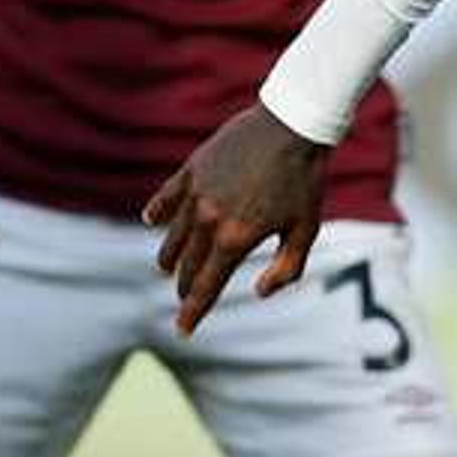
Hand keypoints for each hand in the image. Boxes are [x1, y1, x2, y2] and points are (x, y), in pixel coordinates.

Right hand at [144, 103, 332, 332]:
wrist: (292, 125)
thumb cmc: (305, 180)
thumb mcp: (306, 231)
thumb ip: (286, 268)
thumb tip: (259, 293)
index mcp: (236, 239)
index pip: (205, 286)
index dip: (193, 312)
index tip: (183, 331)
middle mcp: (209, 220)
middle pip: (187, 265)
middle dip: (184, 286)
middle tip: (184, 298)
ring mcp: (197, 193)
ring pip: (173, 236)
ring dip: (169, 257)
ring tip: (166, 267)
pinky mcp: (193, 169)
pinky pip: (167, 197)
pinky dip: (157, 211)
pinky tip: (150, 221)